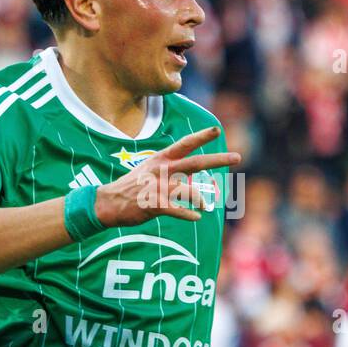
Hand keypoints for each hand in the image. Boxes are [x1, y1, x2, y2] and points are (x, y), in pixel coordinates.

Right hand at [94, 127, 239, 227]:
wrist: (108, 202)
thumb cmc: (132, 186)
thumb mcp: (149, 169)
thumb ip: (169, 167)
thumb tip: (191, 170)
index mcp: (161, 159)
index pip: (184, 144)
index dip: (201, 136)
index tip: (217, 129)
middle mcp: (162, 170)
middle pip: (196, 162)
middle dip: (219, 159)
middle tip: (238, 157)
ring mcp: (159, 187)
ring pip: (190, 191)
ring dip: (202, 199)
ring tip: (205, 206)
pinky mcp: (155, 205)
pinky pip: (180, 210)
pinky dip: (190, 214)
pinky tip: (196, 217)